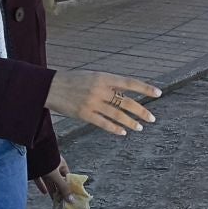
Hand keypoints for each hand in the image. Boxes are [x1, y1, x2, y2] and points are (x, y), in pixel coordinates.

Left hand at [36, 161, 74, 200]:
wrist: (31, 150)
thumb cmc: (46, 161)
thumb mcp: (56, 176)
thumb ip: (63, 188)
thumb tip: (72, 200)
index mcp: (61, 164)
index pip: (67, 177)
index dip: (69, 186)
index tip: (70, 196)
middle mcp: (53, 166)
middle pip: (58, 180)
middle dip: (59, 190)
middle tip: (61, 200)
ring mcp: (44, 167)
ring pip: (49, 180)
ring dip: (51, 189)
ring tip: (54, 199)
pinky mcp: (35, 169)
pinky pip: (40, 179)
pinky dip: (42, 185)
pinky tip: (44, 192)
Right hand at [46, 70, 160, 134]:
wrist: (49, 86)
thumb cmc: (72, 80)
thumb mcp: (92, 76)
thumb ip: (108, 84)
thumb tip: (125, 93)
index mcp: (103, 77)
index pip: (129, 82)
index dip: (145, 88)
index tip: (158, 93)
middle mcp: (100, 90)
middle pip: (126, 102)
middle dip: (141, 111)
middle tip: (152, 118)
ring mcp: (92, 103)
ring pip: (117, 115)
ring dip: (130, 122)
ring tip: (140, 127)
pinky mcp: (84, 114)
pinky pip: (103, 124)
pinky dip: (115, 128)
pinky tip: (123, 132)